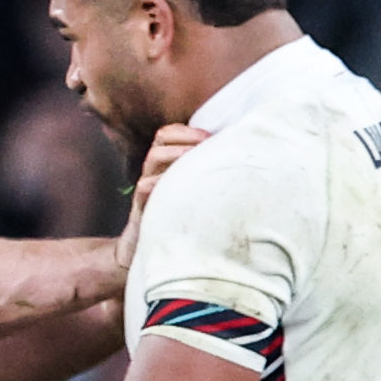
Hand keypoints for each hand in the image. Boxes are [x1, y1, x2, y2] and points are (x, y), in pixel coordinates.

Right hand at [120, 123, 203, 267]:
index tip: (212, 136)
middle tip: (206, 142)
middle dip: (185, 135)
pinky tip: (180, 184)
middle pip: (162, 137)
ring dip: (176, 153)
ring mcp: (146, 186)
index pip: (170, 133)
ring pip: (153, 157)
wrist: (142, 250)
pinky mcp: (141, 207)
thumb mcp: (189, 196)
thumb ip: (202, 179)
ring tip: (195, 157)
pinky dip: (160, 182)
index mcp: (164, 164)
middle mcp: (154, 170)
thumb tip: (239, 167)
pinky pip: (145, 187)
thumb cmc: (175, 222)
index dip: (189, 130)